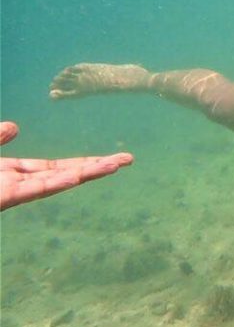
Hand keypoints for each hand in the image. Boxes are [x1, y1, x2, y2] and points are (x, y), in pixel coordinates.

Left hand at [0, 121, 133, 210]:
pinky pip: (31, 191)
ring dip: (85, 175)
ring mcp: (12, 194)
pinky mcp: (2, 199)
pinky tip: (74, 178)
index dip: (82, 164)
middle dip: (97, 168)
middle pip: (65, 175)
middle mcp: (18, 186)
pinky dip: (54, 184)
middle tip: (128, 159)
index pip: (55, 169)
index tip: (109, 160)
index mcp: (11, 175)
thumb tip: (14, 127)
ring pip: (55, 184)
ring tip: (114, 166)